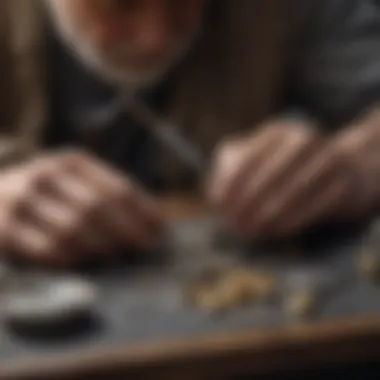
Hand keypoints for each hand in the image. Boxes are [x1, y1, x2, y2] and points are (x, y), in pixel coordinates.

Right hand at [0, 150, 163, 265]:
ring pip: (73, 229)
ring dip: (100, 246)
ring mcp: (22, 199)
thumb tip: (156, 222)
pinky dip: (71, 257)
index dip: (142, 211)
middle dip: (126, 231)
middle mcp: (46, 174)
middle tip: (143, 248)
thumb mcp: (79, 181)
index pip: (116, 187)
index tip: (160, 230)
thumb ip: (112, 194)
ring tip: (115, 255)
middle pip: (97, 207)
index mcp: (73, 162)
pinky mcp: (4, 227)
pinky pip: (47, 249)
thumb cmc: (51, 192)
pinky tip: (84, 261)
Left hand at [207, 121, 357, 238]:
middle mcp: (305, 139)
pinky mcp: (345, 183)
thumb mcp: (255, 158)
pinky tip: (276, 232)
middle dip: (249, 202)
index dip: (230, 182)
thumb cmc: (285, 165)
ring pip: (294, 191)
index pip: (248, 156)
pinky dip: (293, 221)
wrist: (341, 167)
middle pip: (271, 174)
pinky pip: (316, 205)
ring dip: (270, 215)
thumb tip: (216, 196)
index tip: (217, 204)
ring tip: (252, 232)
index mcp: (278, 131)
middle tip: (233, 225)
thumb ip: (230, 170)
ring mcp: (329, 158)